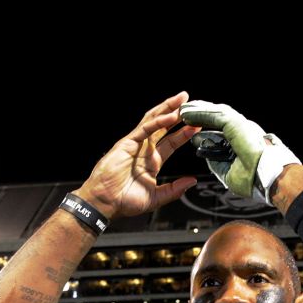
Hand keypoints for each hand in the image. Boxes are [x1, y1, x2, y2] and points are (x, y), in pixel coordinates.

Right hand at [75, 92, 199, 219]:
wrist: (105, 203)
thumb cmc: (124, 201)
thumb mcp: (156, 197)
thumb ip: (174, 190)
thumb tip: (191, 182)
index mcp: (152, 161)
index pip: (171, 142)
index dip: (184, 133)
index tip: (197, 126)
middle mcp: (145, 150)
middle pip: (164, 126)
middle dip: (177, 113)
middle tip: (191, 103)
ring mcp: (136, 144)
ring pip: (154, 121)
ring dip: (167, 109)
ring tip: (181, 100)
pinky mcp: (127, 143)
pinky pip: (144, 129)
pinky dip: (157, 122)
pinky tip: (170, 116)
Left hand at [179, 100, 300, 202]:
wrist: (272, 179)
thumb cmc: (257, 180)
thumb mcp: (230, 173)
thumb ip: (218, 163)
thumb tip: (208, 158)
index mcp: (243, 140)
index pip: (221, 128)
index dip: (206, 124)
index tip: (193, 126)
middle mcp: (243, 130)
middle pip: (217, 117)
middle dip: (200, 113)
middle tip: (184, 112)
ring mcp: (241, 125)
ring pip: (215, 113)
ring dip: (197, 111)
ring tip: (181, 110)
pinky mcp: (237, 125)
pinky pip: (214, 116)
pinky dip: (199, 114)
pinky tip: (186, 114)